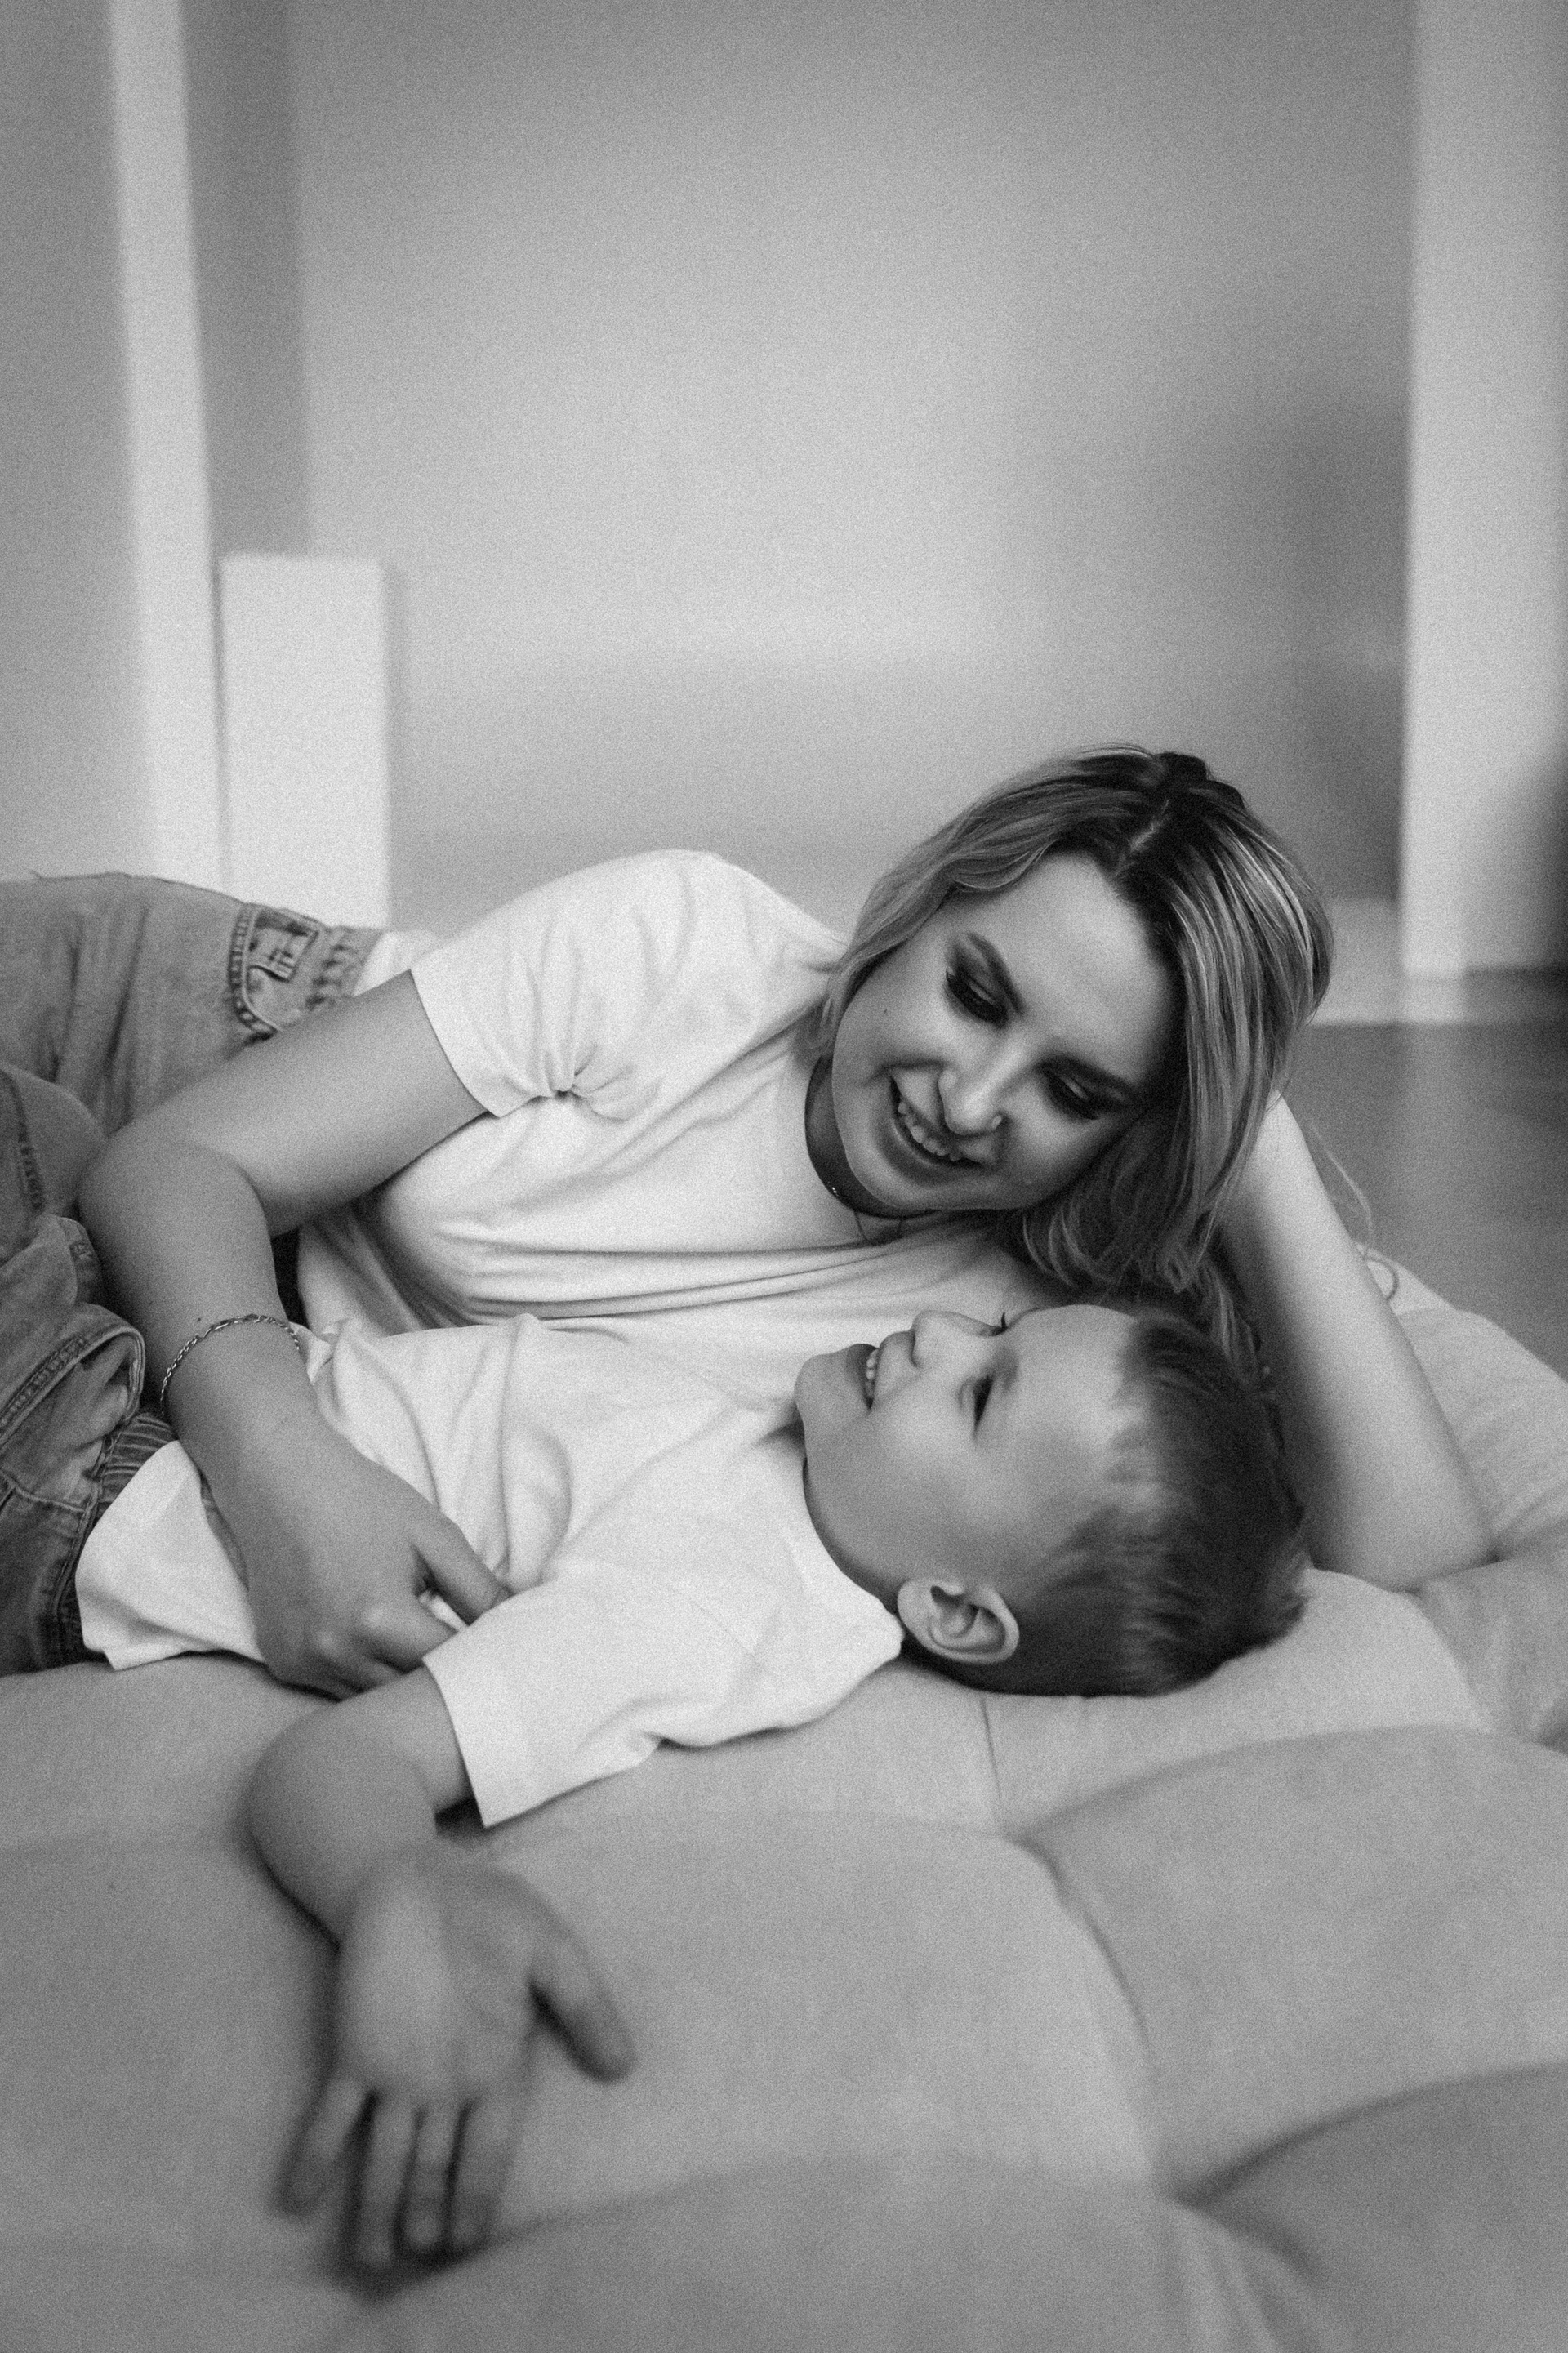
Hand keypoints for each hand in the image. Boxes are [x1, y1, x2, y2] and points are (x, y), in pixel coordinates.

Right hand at [220, 1410, 507, 1694]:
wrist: (278, 1480)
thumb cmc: (363, 1500)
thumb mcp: (434, 1536)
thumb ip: (480, 1589)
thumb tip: (521, 1626)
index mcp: (379, 1619)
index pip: (448, 1667)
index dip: (477, 1663)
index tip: (497, 1654)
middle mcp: (336, 1651)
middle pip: (410, 1693)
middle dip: (442, 1680)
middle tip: (466, 1659)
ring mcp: (303, 1662)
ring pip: (373, 1700)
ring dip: (401, 1685)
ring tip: (425, 1654)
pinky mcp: (282, 1663)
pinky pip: (337, 1690)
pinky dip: (363, 1677)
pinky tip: (377, 1648)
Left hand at [281, 1850, 633, 2267]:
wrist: (420, 1875)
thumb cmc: (493, 1912)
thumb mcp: (551, 1948)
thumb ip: (582, 2003)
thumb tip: (623, 2066)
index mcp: (496, 2069)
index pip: (488, 2149)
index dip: (477, 2195)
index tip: (469, 2242)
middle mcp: (445, 2087)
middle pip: (432, 2166)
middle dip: (424, 2211)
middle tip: (416, 2255)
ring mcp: (395, 2073)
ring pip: (383, 2155)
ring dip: (372, 2206)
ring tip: (368, 2258)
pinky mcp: (353, 2052)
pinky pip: (331, 2114)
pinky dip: (314, 2156)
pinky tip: (296, 2199)